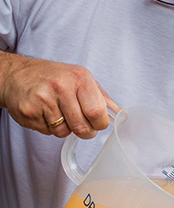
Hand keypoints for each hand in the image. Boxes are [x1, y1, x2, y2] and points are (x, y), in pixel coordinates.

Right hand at [0, 52, 115, 137]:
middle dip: (84, 131)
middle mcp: (61, 86)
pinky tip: (44, 113)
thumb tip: (121, 115)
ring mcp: (43, 99)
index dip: (100, 124)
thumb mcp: (81, 79)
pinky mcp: (29, 112)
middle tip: (79, 123)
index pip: (97, 112)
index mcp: (79, 77)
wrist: (17, 74)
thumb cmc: (54, 77)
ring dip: (64, 128)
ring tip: (58, 112)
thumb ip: (102, 98)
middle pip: (82, 126)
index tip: (97, 123)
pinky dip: (48, 127)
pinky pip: (47, 133)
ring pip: (64, 132)